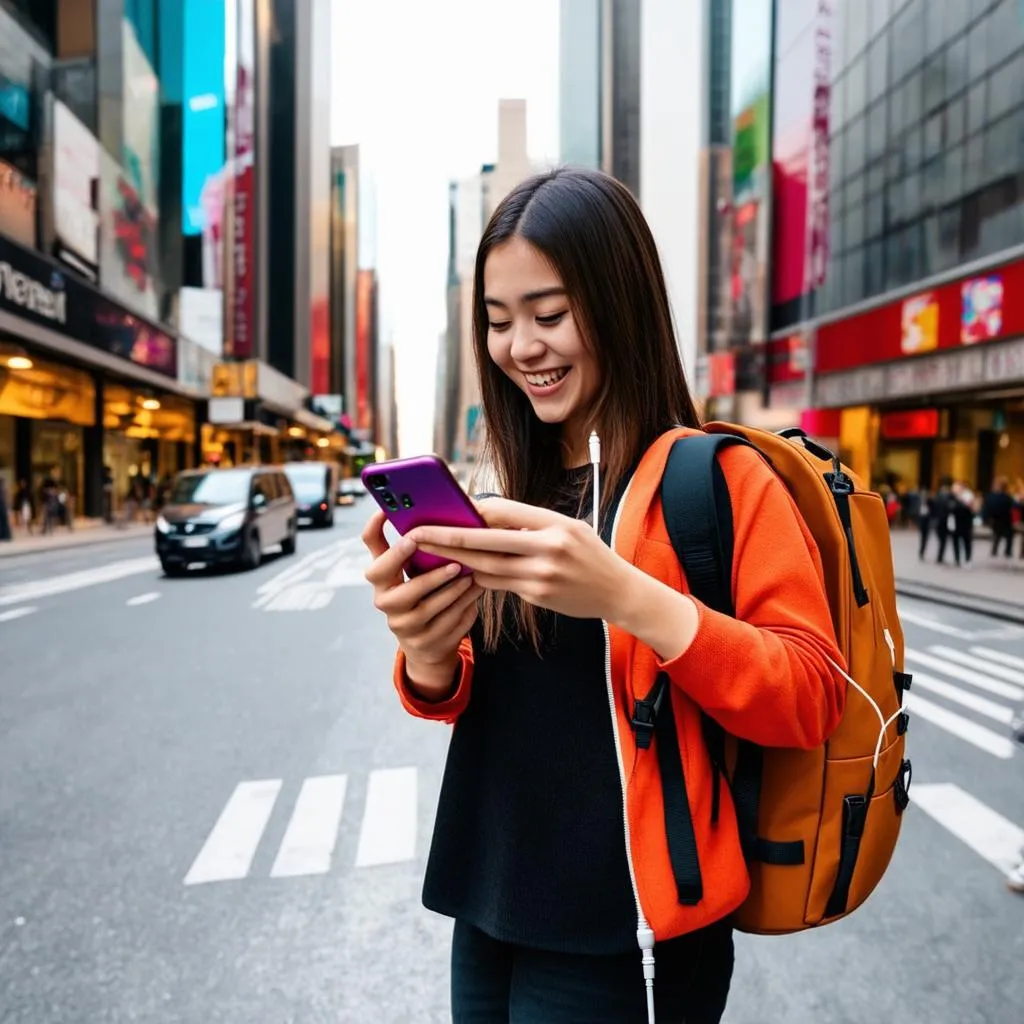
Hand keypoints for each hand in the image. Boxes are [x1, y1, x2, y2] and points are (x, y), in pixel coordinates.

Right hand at [362, 510, 482, 689]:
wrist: (428, 645)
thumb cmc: (425, 597)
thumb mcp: (416, 574)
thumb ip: (421, 551)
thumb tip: (446, 515)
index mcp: (383, 579)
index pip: (372, 551)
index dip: (374, 529)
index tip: (387, 512)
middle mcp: (386, 601)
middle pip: (391, 585)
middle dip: (414, 567)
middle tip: (444, 556)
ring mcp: (403, 626)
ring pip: (426, 607)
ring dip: (450, 589)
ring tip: (469, 573)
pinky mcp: (425, 642)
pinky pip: (447, 623)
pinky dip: (464, 606)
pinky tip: (475, 592)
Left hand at [406, 498, 632, 620]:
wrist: (618, 591)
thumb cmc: (590, 554)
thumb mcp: (568, 527)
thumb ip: (531, 523)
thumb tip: (486, 516)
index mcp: (555, 525)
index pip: (504, 511)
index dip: (472, 510)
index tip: (448, 507)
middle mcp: (548, 549)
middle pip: (485, 541)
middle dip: (447, 537)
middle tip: (418, 532)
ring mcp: (541, 576)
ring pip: (486, 567)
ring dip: (458, 560)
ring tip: (431, 552)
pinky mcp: (536, 595)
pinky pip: (498, 584)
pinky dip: (480, 575)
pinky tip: (464, 571)